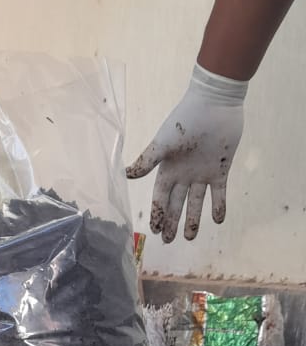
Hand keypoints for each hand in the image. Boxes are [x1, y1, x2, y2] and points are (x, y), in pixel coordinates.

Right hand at [127, 64, 247, 242]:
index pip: (160, 197)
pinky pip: (219, 193)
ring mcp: (202, 174)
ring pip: (196, 203)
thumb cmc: (185, 121)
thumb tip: (125, 175)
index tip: (153, 231)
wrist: (214, 105)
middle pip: (176, 204)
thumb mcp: (162, 143)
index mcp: (168, 169)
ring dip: (193, 220)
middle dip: (171, 222)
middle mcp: (184, 175)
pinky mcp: (220, 171)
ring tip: (190, 238)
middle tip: (168, 241)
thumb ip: (147, 161)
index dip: (157, 213)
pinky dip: (219, 206)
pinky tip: (218, 220)